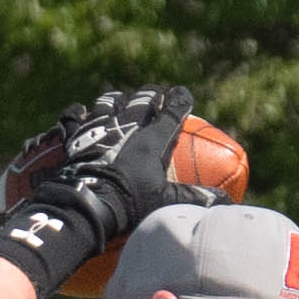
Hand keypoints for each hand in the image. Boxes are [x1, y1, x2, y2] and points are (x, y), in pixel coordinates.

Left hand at [0, 81, 197, 295]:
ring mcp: (98, 128)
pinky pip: (73, 117)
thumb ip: (193, 198)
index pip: (171, 111)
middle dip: (150, 93)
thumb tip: (225, 201)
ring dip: (116, 99)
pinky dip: (76, 113)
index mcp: (151, 140)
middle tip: (154, 94)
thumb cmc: (129, 203)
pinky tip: (79, 111)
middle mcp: (126, 126)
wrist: (87, 205)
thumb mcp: (164, 201)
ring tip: (120, 99)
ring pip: (108, 101)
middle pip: (141, 99)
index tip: (183, 94)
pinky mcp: (75, 136)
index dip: (180, 99)